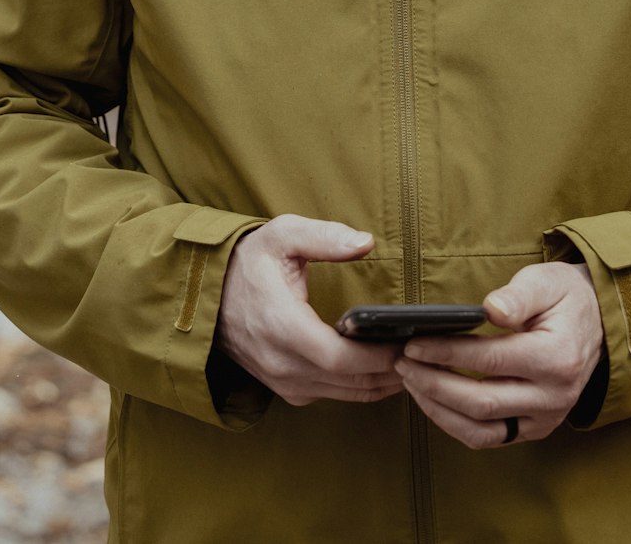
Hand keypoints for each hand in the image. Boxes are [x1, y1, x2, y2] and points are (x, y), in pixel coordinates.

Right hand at [215, 213, 403, 406]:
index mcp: (281, 326)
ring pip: (342, 394)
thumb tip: (366, 242)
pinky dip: (359, 386)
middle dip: (389, 371)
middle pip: (347, 382)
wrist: (207, 293)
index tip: (408, 343)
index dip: (377, 357)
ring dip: (379, 383)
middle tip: (423, 354)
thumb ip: (325, 237)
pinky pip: (330, 395)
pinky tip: (382, 369)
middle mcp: (280, 363)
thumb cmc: (249, 261)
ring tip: (413, 362)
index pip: (338, 358)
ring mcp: (281, 380)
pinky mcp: (285, 386)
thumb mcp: (283, 235)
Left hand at [396, 262, 604, 448]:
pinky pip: (490, 437)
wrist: (596, 322)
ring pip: (481, 430)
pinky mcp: (535, 428)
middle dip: (433, 384)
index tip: (414, 343)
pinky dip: (456, 424)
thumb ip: (518, 296)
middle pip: (481, 402)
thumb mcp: (546, 282)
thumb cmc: (564, 298)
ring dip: (438, 410)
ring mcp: (545, 418)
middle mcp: (553, 397)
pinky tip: (434, 400)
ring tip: (411, 381)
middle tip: (402, 362)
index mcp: (556, 358)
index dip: (447, 353)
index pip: (490, 361)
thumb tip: (491, 309)